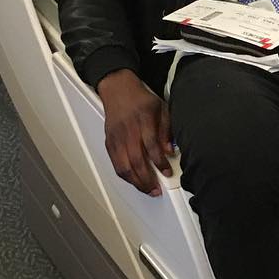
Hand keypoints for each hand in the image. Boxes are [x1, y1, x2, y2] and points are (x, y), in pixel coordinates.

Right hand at [96, 69, 173, 196]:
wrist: (117, 88)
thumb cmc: (140, 98)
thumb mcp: (161, 107)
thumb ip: (167, 129)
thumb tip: (169, 150)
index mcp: (142, 119)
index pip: (151, 145)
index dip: (159, 162)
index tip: (167, 171)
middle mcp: (127, 130)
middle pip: (135, 160)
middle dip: (147, 179)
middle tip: (157, 189)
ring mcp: (116, 137)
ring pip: (123, 166)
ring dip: (135, 181)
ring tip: (147, 189)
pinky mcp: (109, 142)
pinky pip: (115, 163)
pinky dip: (125, 175)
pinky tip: (134, 181)